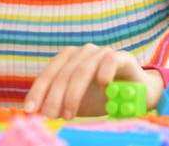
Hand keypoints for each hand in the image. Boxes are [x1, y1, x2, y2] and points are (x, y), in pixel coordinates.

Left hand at [23, 43, 163, 118]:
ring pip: (82, 69)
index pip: (48, 74)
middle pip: (63, 73)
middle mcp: (82, 52)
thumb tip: (37, 116)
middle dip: (54, 97)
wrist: (138, 93)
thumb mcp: (77, 103)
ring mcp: (102, 52)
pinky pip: (110, 61)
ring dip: (73, 93)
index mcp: (67, 59)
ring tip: (69, 114)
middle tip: (49, 116)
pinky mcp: (122, 57)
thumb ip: (59, 105)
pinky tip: (102, 90)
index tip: (30, 110)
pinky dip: (104, 75)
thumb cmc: (103, 97)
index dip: (38, 92)